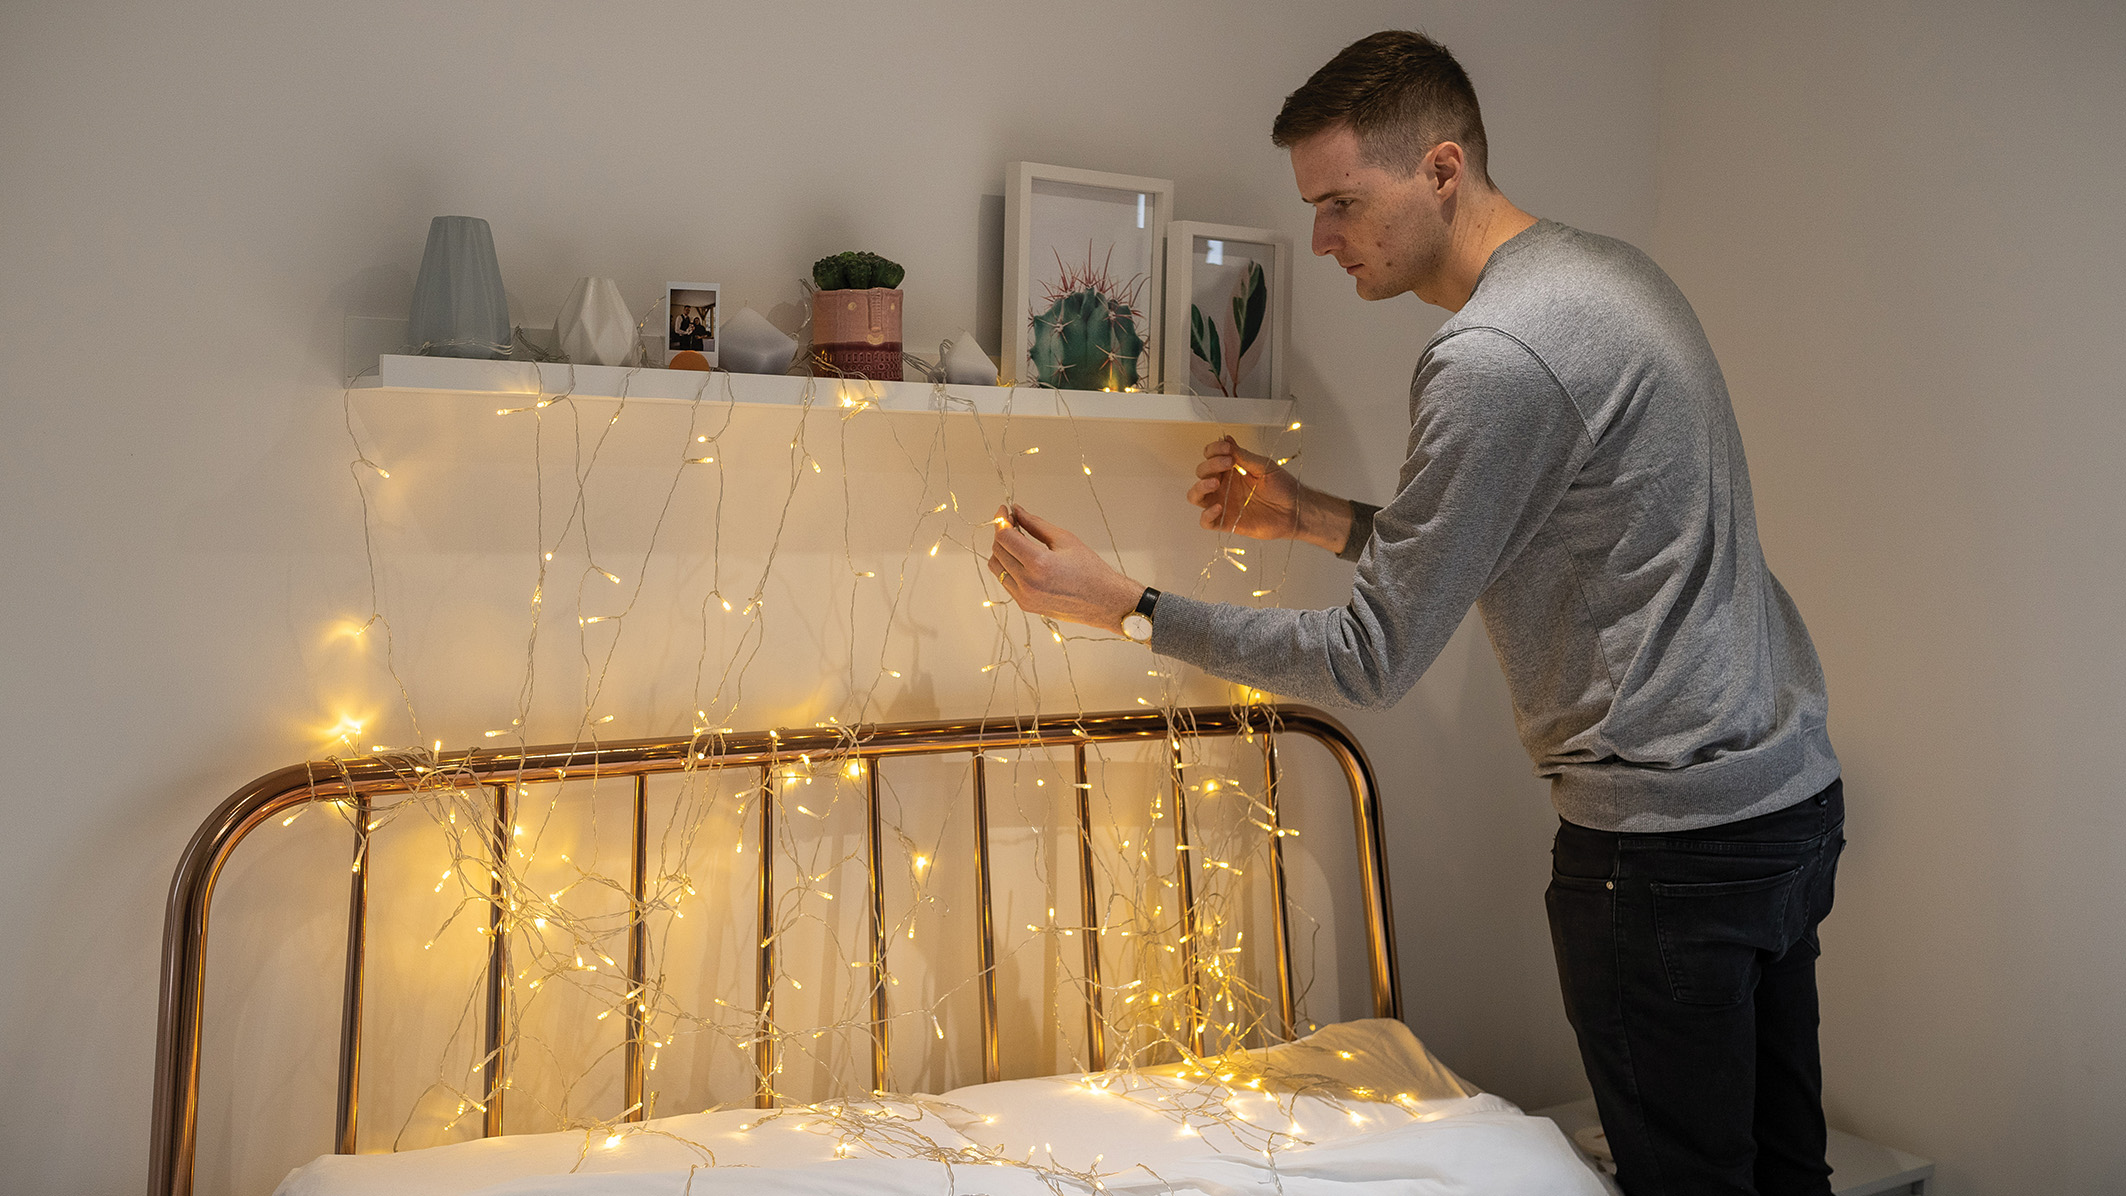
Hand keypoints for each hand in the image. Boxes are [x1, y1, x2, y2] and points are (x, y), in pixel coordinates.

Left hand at [987, 505, 1143, 633]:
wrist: (1104, 601)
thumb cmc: (1090, 570)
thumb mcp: (1064, 539)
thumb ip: (1035, 524)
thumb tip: (1017, 511)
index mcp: (1039, 564)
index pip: (1005, 537)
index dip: (1001, 520)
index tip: (1004, 510)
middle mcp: (1028, 583)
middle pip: (998, 550)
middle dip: (1001, 532)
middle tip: (1012, 522)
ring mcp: (1025, 597)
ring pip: (996, 567)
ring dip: (1002, 550)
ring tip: (1016, 539)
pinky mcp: (1025, 605)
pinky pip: (1005, 581)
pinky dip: (1008, 566)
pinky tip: (1021, 557)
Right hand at [1186, 435, 1355, 554]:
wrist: (1295, 510)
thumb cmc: (1282, 487)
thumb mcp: (1263, 466)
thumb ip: (1243, 455)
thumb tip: (1226, 439)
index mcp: (1231, 470)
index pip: (1210, 456)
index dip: (1213, 450)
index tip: (1226, 448)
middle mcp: (1224, 485)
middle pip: (1201, 473)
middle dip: (1210, 465)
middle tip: (1228, 463)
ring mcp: (1223, 503)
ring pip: (1196, 496)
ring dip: (1200, 487)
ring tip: (1215, 484)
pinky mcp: (1226, 522)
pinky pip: (1205, 522)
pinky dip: (1206, 515)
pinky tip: (1218, 507)